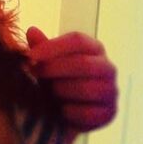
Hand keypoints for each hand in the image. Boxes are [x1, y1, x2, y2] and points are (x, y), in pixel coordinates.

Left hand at [26, 27, 117, 143]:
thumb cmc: (56, 78)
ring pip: (88, 89)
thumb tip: (32, 30)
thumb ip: (40, 47)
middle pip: (84, 63)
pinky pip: (91, 113)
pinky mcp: (110, 113)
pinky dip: (72, 112)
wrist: (66, 112)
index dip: (53, 47)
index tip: (31, 55)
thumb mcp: (46, 61)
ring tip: (49, 92)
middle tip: (36, 73)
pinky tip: (60, 110)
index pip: (77, 40)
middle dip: (55, 68)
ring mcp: (111, 90)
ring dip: (63, 90)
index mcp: (93, 48)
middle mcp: (107, 67)